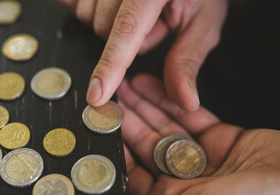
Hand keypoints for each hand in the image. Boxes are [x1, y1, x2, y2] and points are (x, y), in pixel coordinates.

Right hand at [59, 0, 227, 110]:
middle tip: (158, 25)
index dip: (110, 65)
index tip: (97, 95)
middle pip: (102, 26)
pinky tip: (115, 7)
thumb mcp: (203, 22)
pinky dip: (93, 10)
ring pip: (87, 15)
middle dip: (127, 39)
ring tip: (141, 12)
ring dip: (110, 22)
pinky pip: (76, 2)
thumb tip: (184, 100)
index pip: (127, 29)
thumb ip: (187, 61)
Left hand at [117, 74, 279, 194]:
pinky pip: (193, 119)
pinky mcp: (226, 141)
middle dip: (129, 122)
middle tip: (112, 101)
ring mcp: (207, 161)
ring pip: (168, 130)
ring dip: (148, 108)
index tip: (105, 129)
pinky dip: (175, 103)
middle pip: (149, 148)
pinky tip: (157, 89)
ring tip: (129, 88)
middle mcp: (189, 185)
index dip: (119, 151)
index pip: (136, 177)